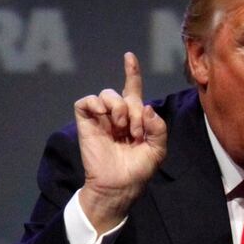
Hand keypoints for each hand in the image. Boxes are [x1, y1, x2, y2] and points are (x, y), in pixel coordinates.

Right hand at [74, 52, 167, 232]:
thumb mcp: (157, 150)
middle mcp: (117, 115)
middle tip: (136, 133)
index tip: (129, 57)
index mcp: (135, 119)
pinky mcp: (85, 123)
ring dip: (118, 108)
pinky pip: (86, 102)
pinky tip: (103, 115)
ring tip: (121, 128)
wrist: (118, 186)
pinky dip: (95, 103)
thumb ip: (158, 128)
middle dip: (134, 111)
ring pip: (106, 94)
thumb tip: (147, 108)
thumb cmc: (137, 171)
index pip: (133, 90)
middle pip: (123, 94)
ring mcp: (100, 118)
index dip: (131, 73)